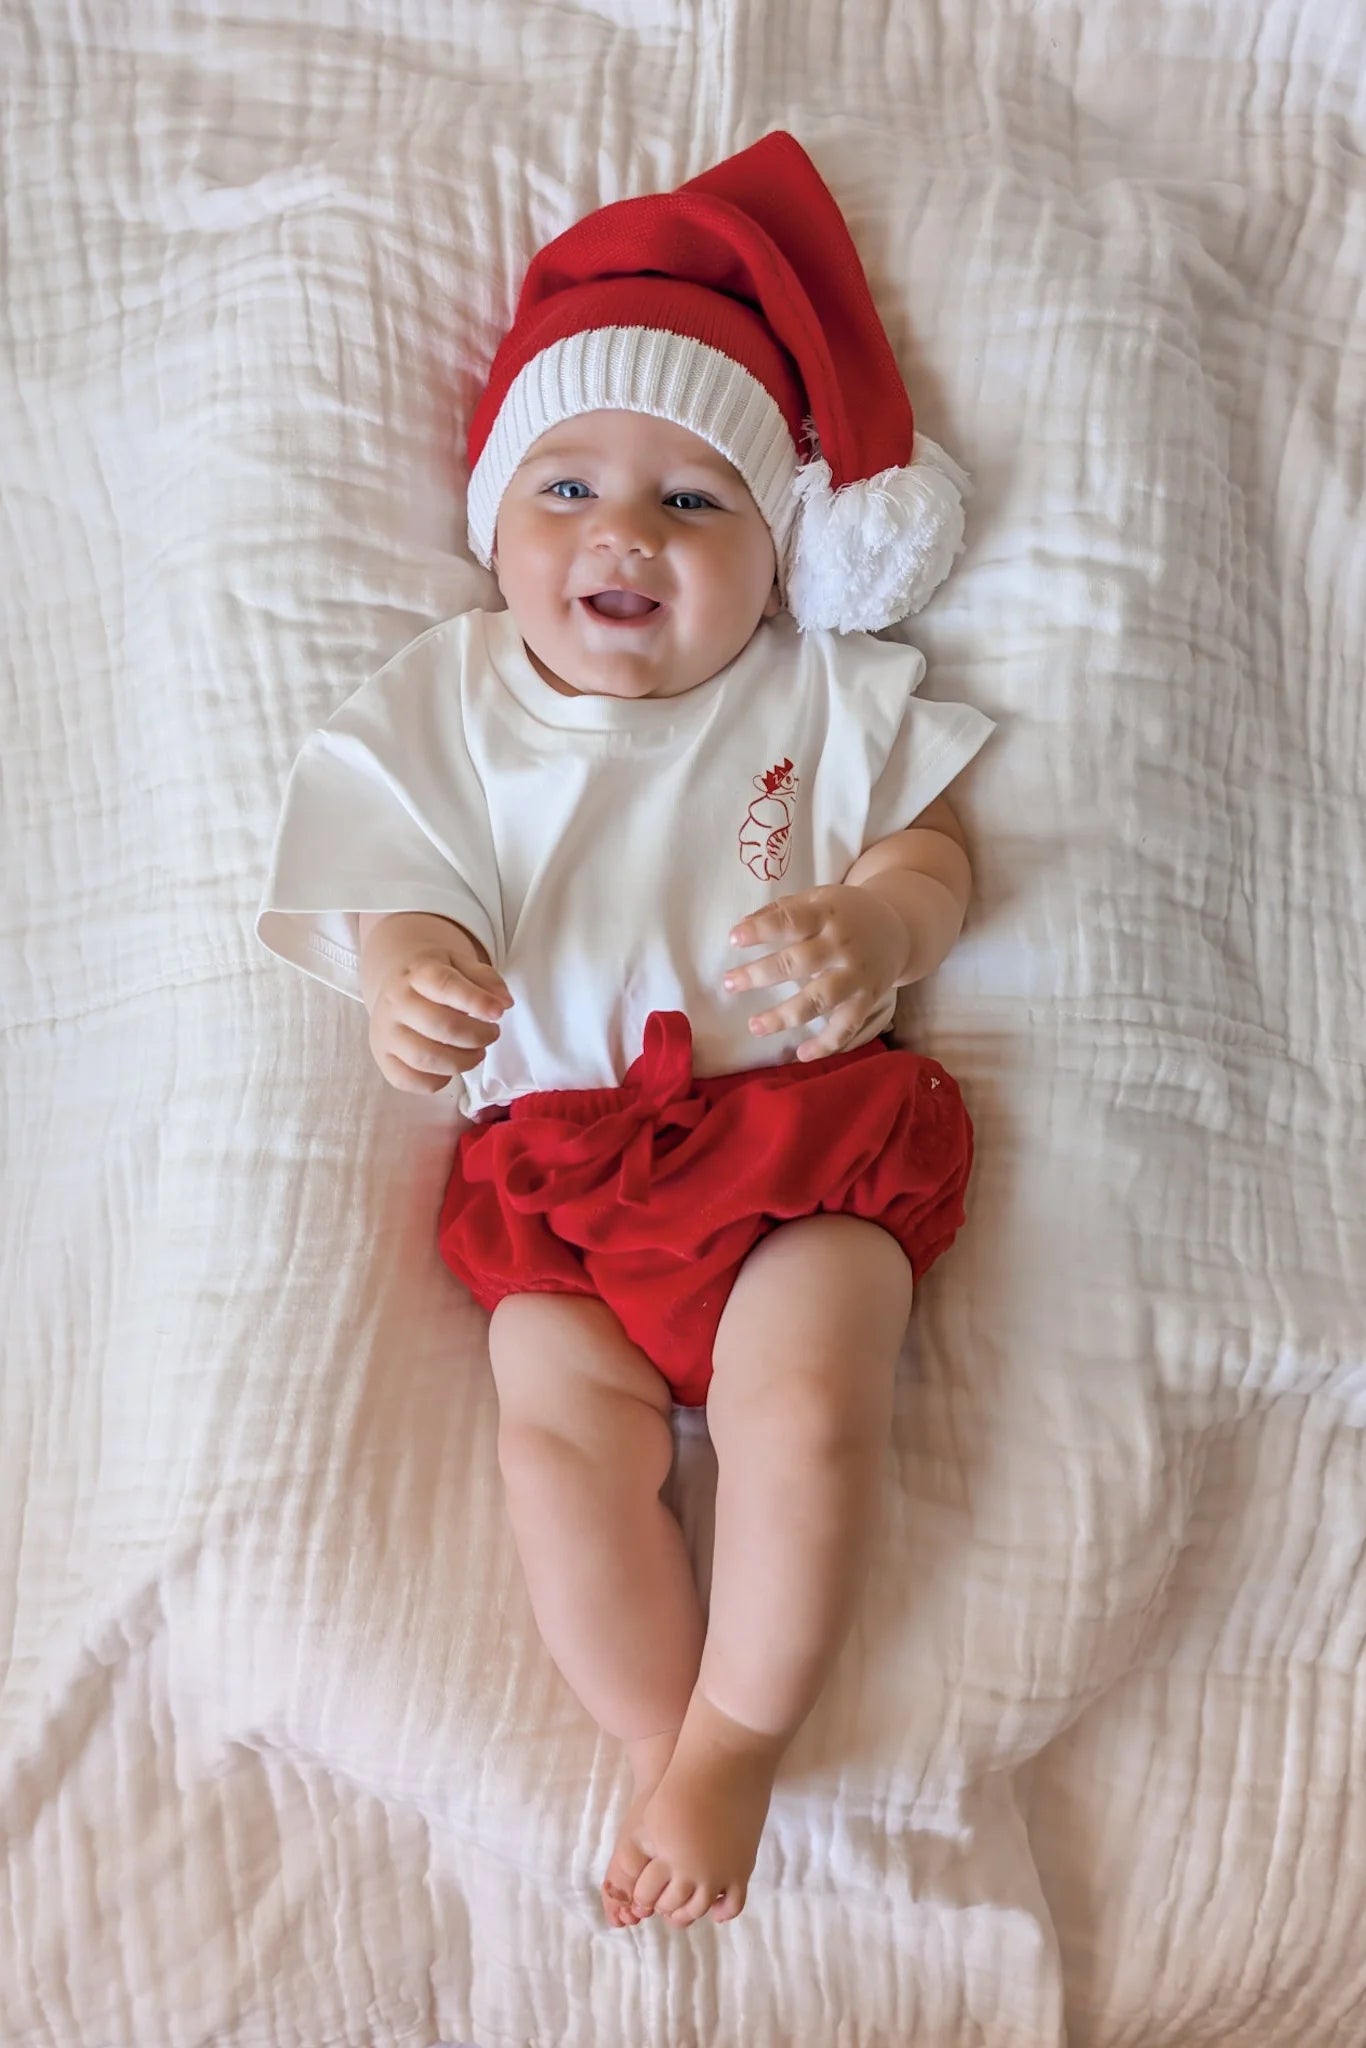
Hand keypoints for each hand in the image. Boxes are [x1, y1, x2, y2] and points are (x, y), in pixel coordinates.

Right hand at [367, 943, 512, 1094]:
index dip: (475, 1000)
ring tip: (477, 1053)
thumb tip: (504, 1003)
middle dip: (476, 1035)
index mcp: (417, 973)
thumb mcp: (461, 965)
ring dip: (462, 1061)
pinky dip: (436, 1081)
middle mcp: (395, 1002)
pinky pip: (409, 1080)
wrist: (396, 987)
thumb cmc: (434, 979)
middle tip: (492, 1034)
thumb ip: (486, 980)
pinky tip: (449, 1068)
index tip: (498, 1013)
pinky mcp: (383, 1060)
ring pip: (425, 1058)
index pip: (444, 985)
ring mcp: (385, 1033)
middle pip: (439, 1025)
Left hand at [723, 884, 909, 1060]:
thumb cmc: (845, 913)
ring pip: (819, 999)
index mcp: (827, 914)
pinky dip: (827, 1044)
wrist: (899, 930)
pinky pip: (847, 1026)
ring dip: (785, 1015)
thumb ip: (782, 910)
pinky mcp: (867, 999)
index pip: (791, 920)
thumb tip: (741, 926)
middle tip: (729, 984)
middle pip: (799, 962)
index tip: (733, 940)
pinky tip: (801, 1055)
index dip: (762, 930)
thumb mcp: (818, 899)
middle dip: (761, 974)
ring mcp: (856, 975)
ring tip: (754, 1026)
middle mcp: (843, 945)